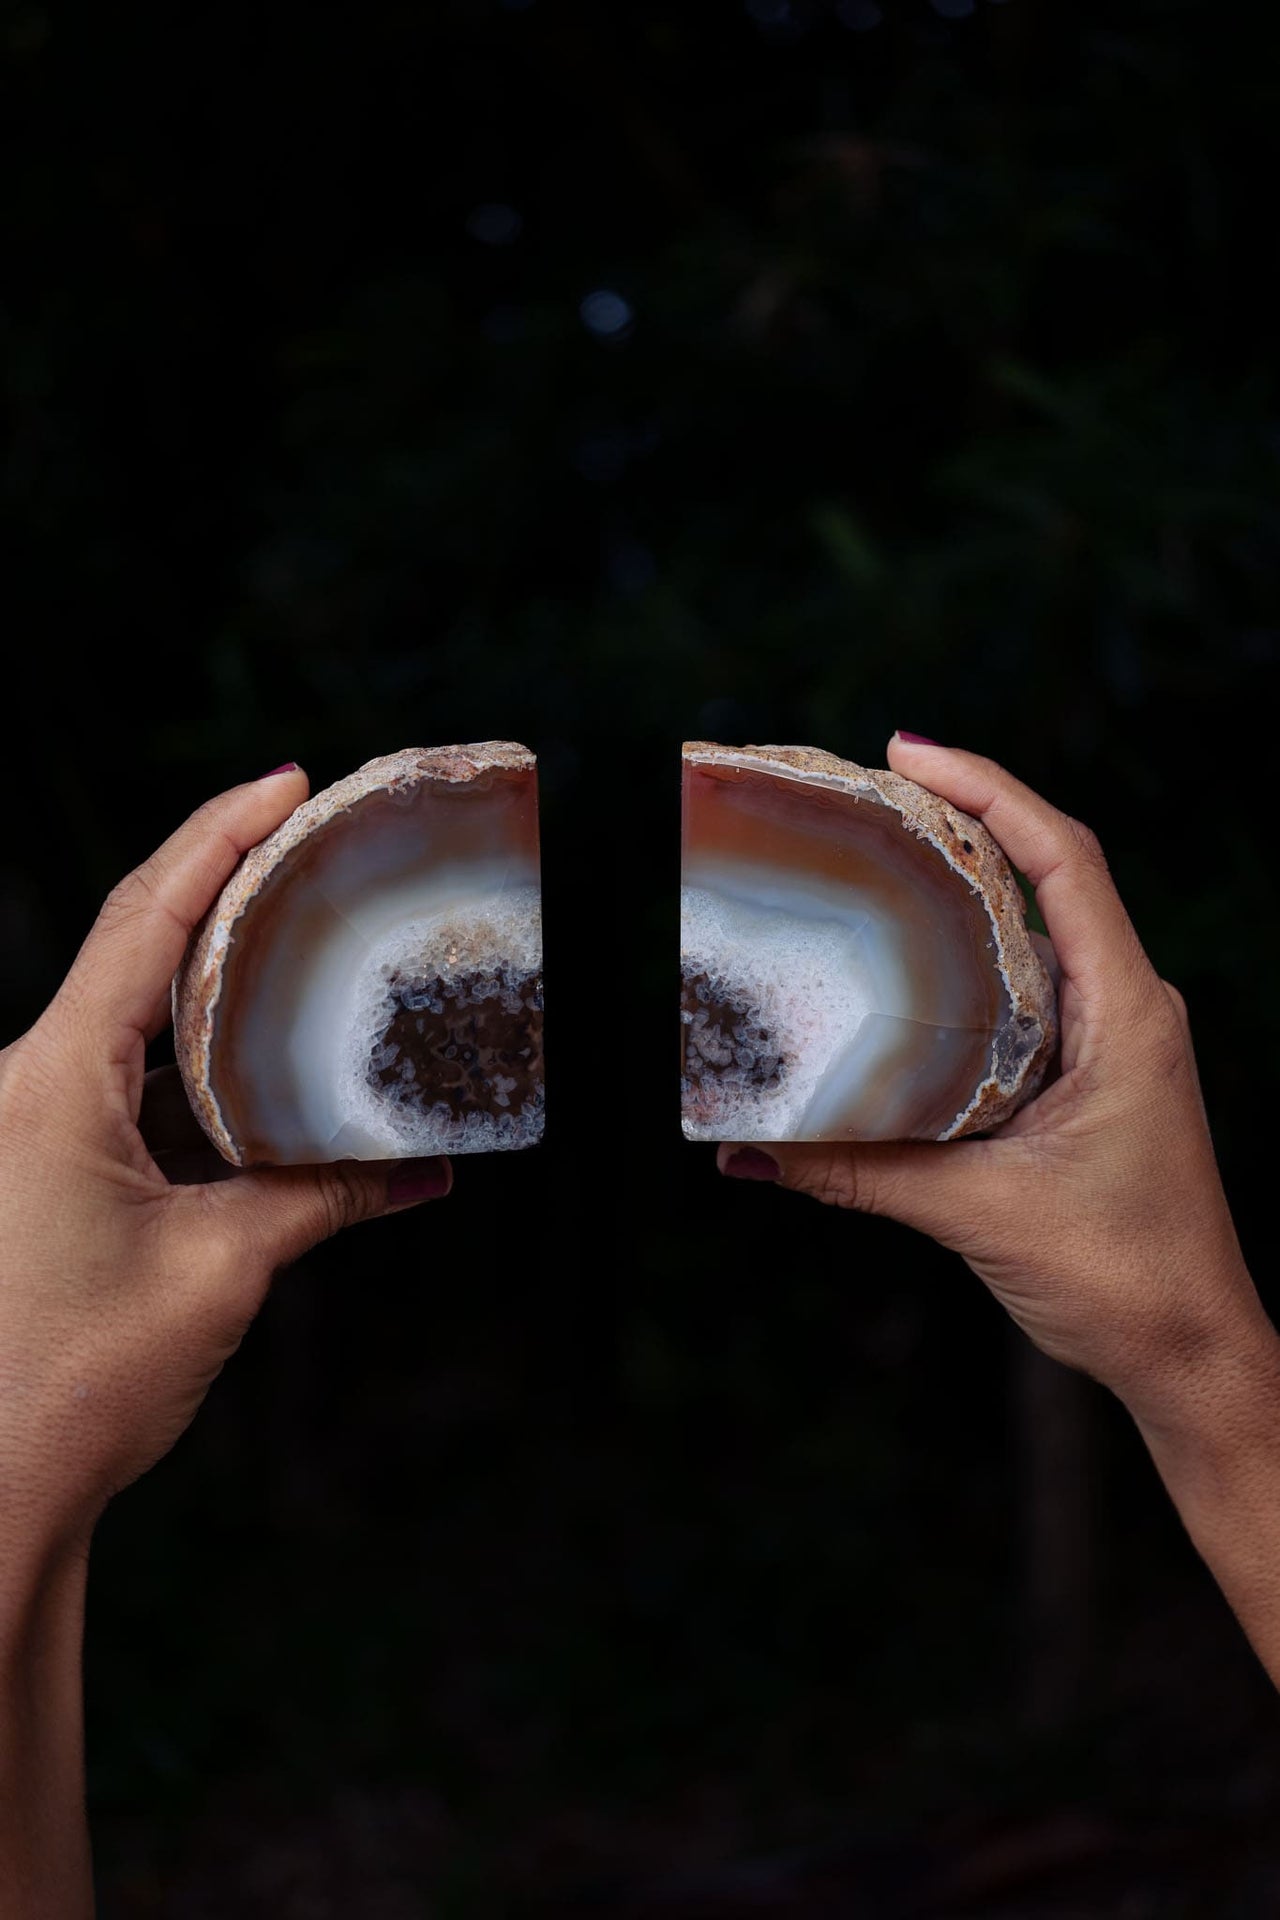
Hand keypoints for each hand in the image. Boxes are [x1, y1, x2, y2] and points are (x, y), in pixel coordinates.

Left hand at [0, 766, 450, 1914]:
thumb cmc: (77, 1382)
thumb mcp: (222, 1270)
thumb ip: (324, 1199)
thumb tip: (427, 1170)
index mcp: (53, 1081)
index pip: (145, 918)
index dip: (218, 835)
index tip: (287, 779)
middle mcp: (26, 1086)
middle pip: (136, 951)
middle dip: (223, 890)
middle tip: (313, 844)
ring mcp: (27, 1127)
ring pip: (132, 1025)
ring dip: (217, 995)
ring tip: (308, 959)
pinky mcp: (38, 1171)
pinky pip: (123, 1092)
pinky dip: (197, 1078)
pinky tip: (269, 1087)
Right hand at [718, 734, 1267, 1425]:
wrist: (1189, 1352)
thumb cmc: (1123, 1277)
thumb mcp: (978, 1213)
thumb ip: (859, 1171)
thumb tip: (745, 1151)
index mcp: (1128, 1013)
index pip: (1067, 859)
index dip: (990, 789)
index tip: (908, 749)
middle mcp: (1128, 1007)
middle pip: (1050, 870)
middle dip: (967, 813)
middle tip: (872, 786)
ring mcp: (1113, 1038)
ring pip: (1039, 925)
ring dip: (970, 879)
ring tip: (882, 848)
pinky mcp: (1089, 1074)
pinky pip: (1028, 984)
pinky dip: (972, 951)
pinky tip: (911, 957)